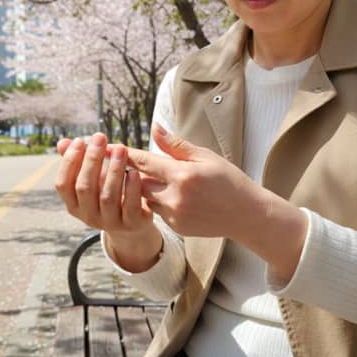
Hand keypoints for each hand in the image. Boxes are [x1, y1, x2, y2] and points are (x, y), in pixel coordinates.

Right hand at [54, 133, 161, 271]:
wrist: (132, 223)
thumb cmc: (108, 193)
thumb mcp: (92, 179)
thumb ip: (78, 162)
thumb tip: (62, 142)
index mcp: (74, 204)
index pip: (63, 184)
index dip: (69, 162)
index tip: (80, 140)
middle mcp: (88, 216)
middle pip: (85, 188)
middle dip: (92, 160)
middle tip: (100, 137)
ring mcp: (109, 222)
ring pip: (107, 196)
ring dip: (113, 170)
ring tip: (120, 148)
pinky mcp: (130, 224)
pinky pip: (129, 206)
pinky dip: (132, 188)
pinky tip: (135, 171)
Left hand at [124, 124, 308, 281]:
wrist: (246, 215)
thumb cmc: (228, 180)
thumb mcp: (206, 157)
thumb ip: (176, 146)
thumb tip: (154, 129)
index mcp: (182, 175)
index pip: (145, 162)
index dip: (125, 154)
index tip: (109, 147)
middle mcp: (175, 197)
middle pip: (139, 182)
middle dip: (132, 172)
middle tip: (122, 162)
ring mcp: (175, 215)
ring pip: (146, 199)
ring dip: (144, 188)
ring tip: (146, 178)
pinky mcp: (177, 228)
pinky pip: (158, 212)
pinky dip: (159, 202)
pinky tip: (170, 196)